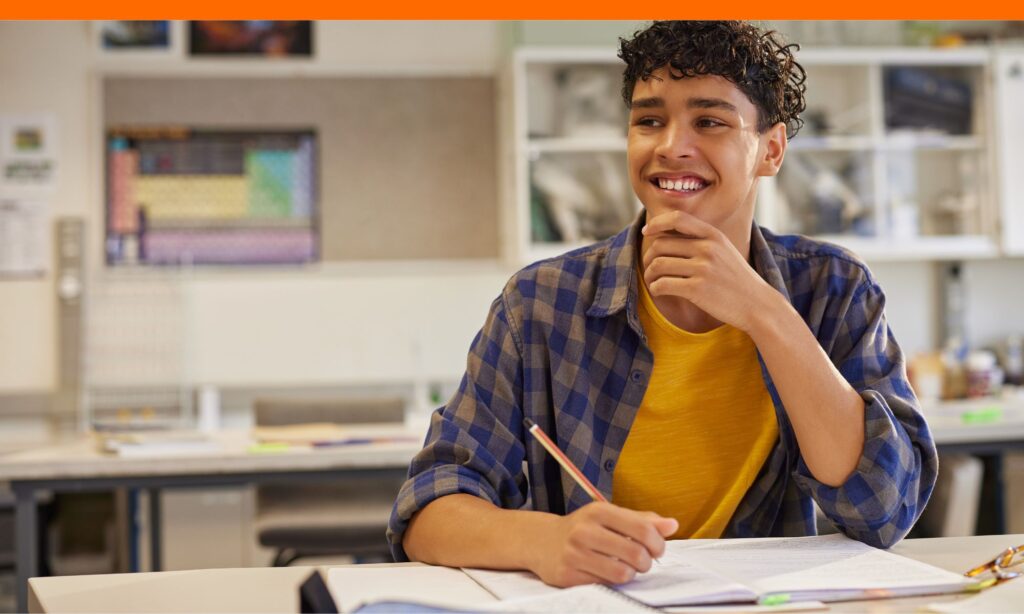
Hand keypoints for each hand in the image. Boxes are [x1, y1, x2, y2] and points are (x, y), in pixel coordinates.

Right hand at [528, 502, 677, 586]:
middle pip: (636, 554)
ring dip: (630, 574)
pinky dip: (611, 581)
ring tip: (625, 568)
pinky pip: (604, 584)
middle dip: (646, 562)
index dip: (658, 543)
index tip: (657, 549)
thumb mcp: (610, 517)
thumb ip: (642, 520)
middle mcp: (585, 530)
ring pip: (622, 574)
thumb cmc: (584, 528)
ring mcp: (574, 553)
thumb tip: (673, 525)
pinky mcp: (567, 575)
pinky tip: (605, 572)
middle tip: (641, 561)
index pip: (643, 529)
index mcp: (599, 511)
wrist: (541, 541)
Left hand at [641, 211, 775, 333]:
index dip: (657, 222)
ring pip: (658, 265)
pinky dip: (655, 288)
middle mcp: (708, 248)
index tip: (646, 231)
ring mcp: (703, 268)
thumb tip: (667, 232)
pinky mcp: (697, 289)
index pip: (678, 218)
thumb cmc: (736, 279)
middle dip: (649, 256)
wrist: (757, 304)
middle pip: (661, 244)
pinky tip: (660, 291)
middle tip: (650, 268)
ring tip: (653, 281)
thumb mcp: (724, 250)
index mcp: (713, 235)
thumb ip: (701, 239)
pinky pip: (662, 285)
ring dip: (649, 274)